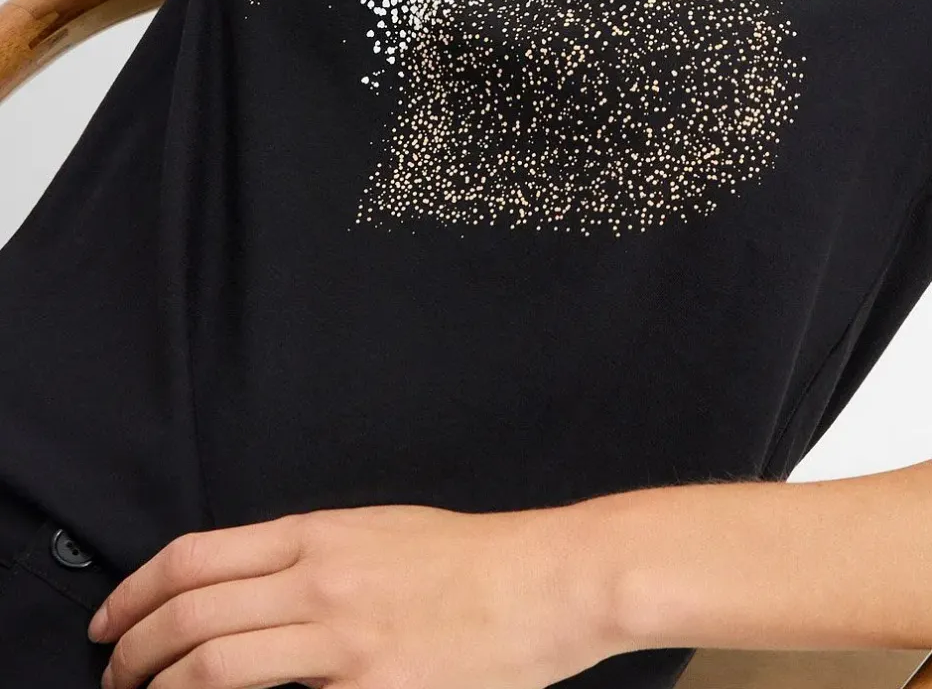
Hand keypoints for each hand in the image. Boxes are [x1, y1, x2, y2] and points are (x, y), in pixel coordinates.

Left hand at [89, 501, 613, 688]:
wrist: (547, 582)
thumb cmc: (474, 559)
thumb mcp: (381, 532)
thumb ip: (312, 556)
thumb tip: (247, 590)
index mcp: (320, 534)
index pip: (195, 556)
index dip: (135, 592)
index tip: (110, 620)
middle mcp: (320, 580)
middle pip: (191, 611)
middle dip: (133, 651)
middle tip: (115, 677)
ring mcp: (341, 640)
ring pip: (216, 664)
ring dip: (164, 687)